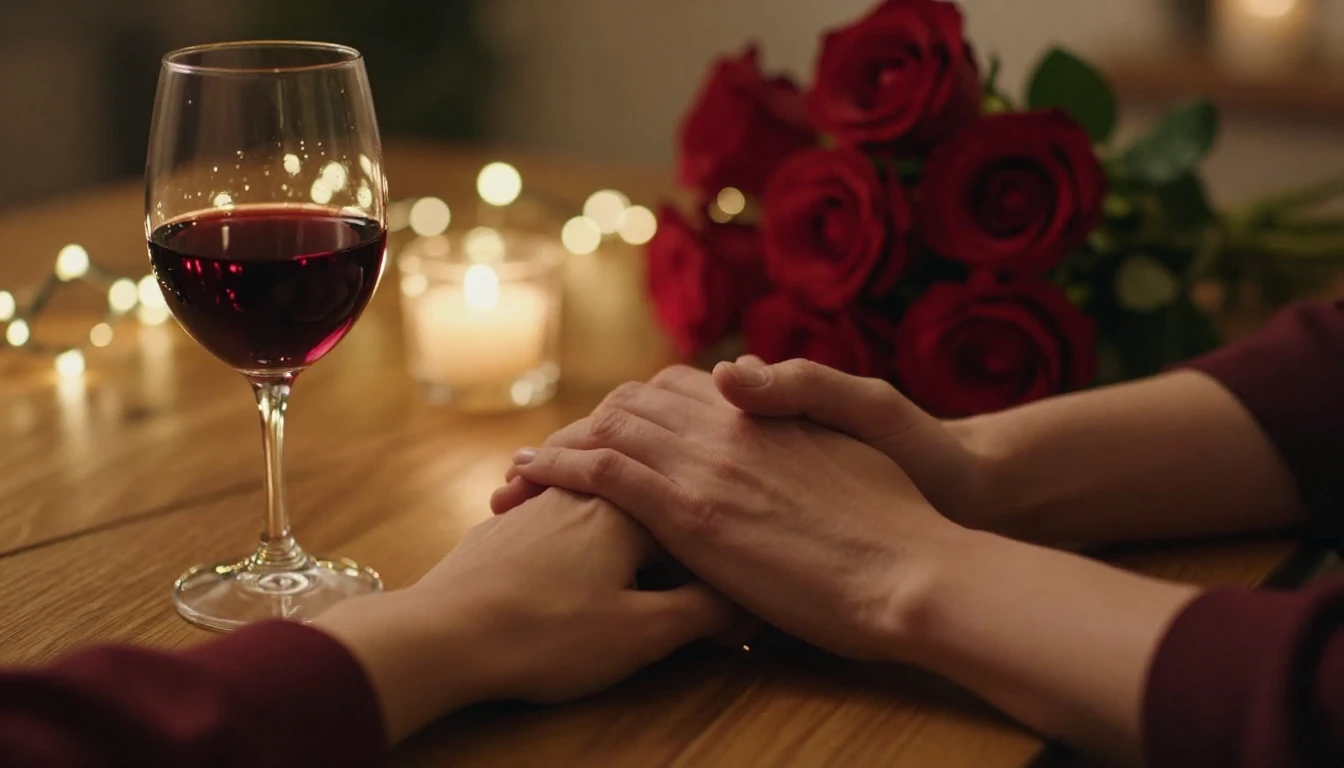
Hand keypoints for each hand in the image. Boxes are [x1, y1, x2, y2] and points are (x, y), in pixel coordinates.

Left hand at [315, 489, 734, 743]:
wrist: (442, 634)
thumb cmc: (547, 634)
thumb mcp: (643, 634)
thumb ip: (703, 610)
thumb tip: (745, 601)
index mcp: (628, 503)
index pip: (696, 516)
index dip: (717, 570)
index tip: (726, 615)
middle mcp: (586, 486)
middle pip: (653, 505)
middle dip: (675, 556)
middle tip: (686, 614)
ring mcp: (542, 500)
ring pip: (606, 511)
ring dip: (630, 550)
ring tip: (635, 596)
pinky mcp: (509, 523)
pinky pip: (565, 524)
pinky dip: (586, 552)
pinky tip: (577, 586)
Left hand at [494, 372, 966, 660]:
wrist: (909, 571)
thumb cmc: (893, 523)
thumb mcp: (850, 448)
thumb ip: (794, 415)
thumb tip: (745, 385)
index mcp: (763, 412)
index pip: (676, 388)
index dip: (635, 404)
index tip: (610, 425)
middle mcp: (727, 427)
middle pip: (633, 404)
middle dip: (586, 422)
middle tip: (552, 449)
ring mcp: (706, 468)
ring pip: (610, 430)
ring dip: (560, 442)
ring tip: (522, 466)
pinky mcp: (692, 516)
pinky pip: (608, 475)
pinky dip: (562, 466)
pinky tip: (532, 475)